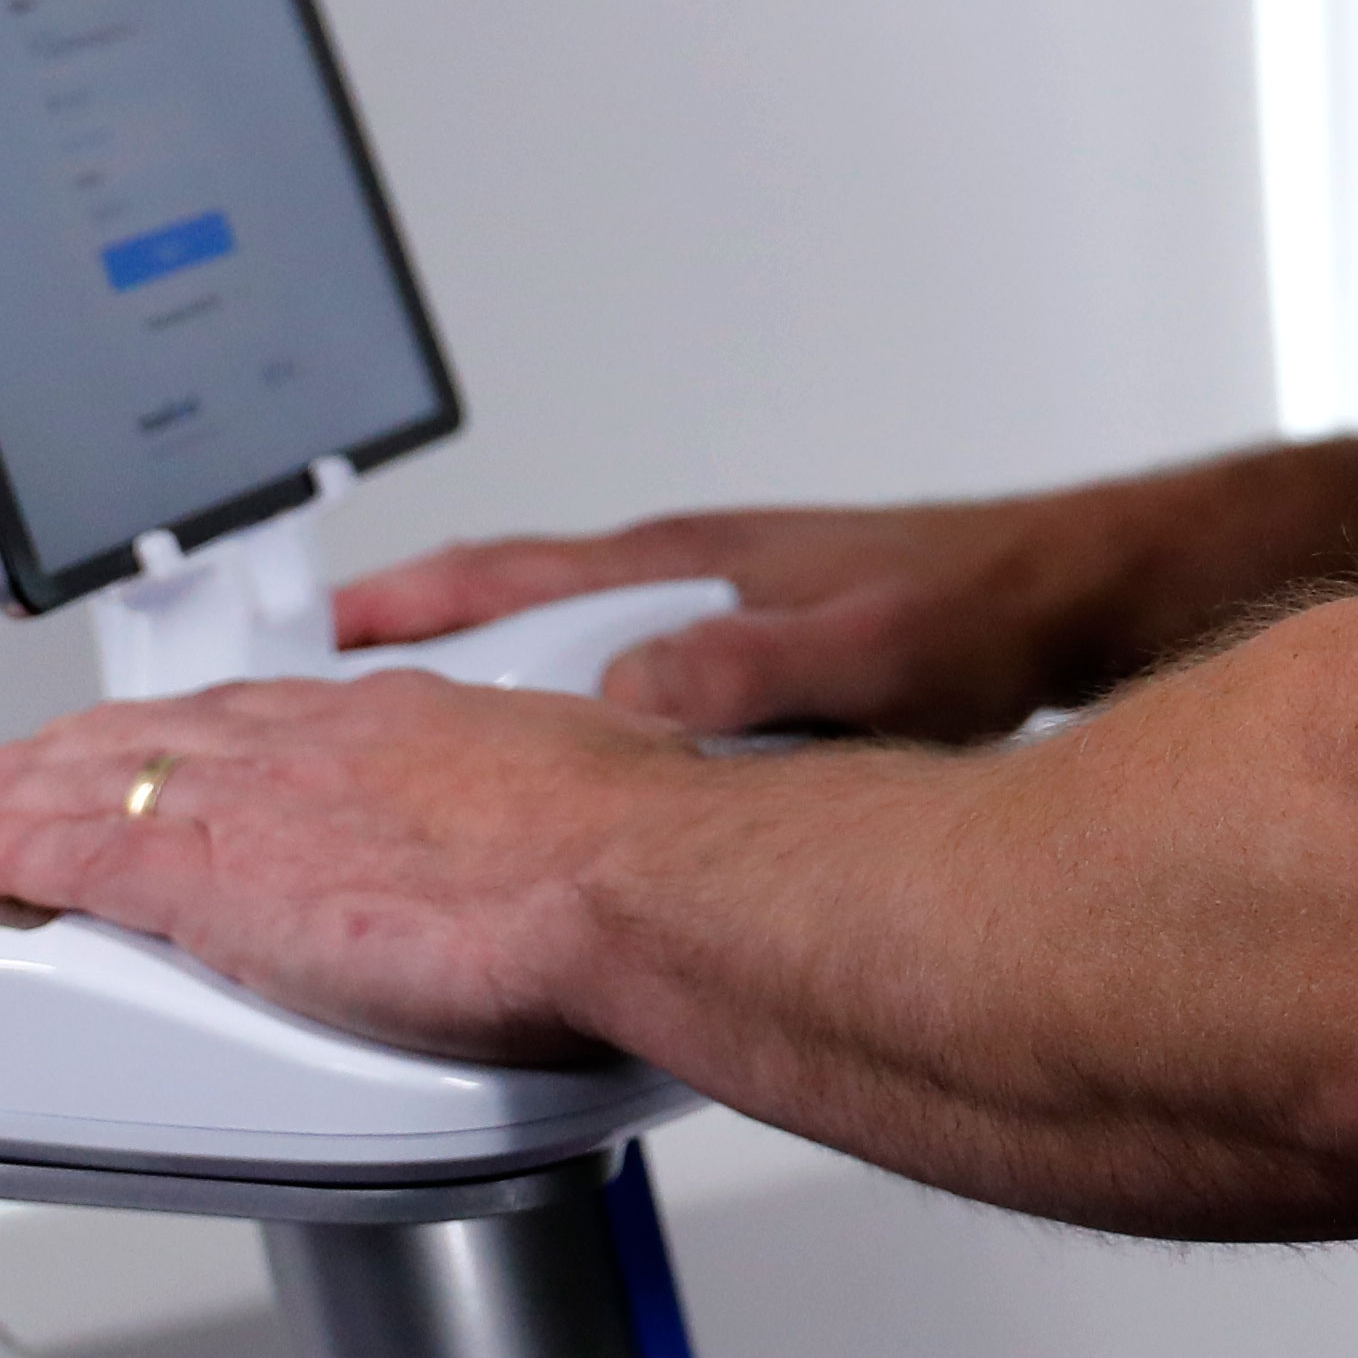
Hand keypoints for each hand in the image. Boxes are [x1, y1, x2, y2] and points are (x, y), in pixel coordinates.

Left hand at [0, 671, 687, 1064]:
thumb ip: (548, 808)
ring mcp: (264, 806)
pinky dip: (24, 853)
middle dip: (91, 746)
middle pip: (173, 735)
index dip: (210, 732)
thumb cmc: (637, 845)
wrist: (631, 873)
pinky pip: (87, 855)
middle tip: (31, 764)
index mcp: (409, 727)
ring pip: (109, 781)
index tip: (179, 744)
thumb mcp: (589, 785)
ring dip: (31, 792)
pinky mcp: (219, 881)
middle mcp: (321, 748)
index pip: (277, 716)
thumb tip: (582, 829)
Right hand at [335, 501, 1102, 741]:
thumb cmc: (975, 611)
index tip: (294, 651)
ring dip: (467, 701)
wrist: (1063, 604)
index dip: (391, 616)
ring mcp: (704, 614)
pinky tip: (541, 793)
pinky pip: (607, 692)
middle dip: (390, 658)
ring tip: (383, 768)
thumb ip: (744, 668)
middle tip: (296, 711)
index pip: (494, 579)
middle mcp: (674, 580)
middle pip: (494, 611)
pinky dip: (551, 730)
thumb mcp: (857, 648)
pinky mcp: (742, 660)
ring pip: (548, 653)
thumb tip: (627, 691)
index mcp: (674, 564)